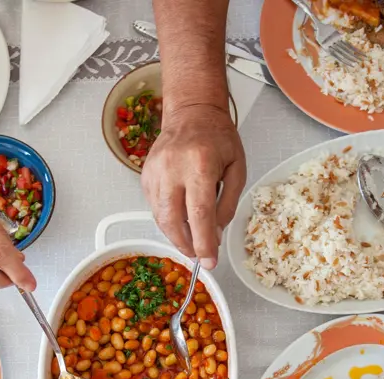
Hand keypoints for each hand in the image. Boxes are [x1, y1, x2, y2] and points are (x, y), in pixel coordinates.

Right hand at [141, 103, 245, 269]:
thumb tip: (216, 232)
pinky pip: (154, 207)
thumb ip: (228, 203)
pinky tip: (180, 221)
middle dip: (186, 245)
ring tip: (190, 242)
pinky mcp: (146, 176)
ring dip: (175, 235)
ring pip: (160, 217)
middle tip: (198, 255)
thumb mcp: (237, 168)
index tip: (209, 261)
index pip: (200, 213)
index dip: (204, 242)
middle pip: (174, 220)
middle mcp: (173, 168)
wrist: (191, 112)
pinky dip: (167, 220)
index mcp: (200, 164)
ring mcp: (155, 171)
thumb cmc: (217, 137)